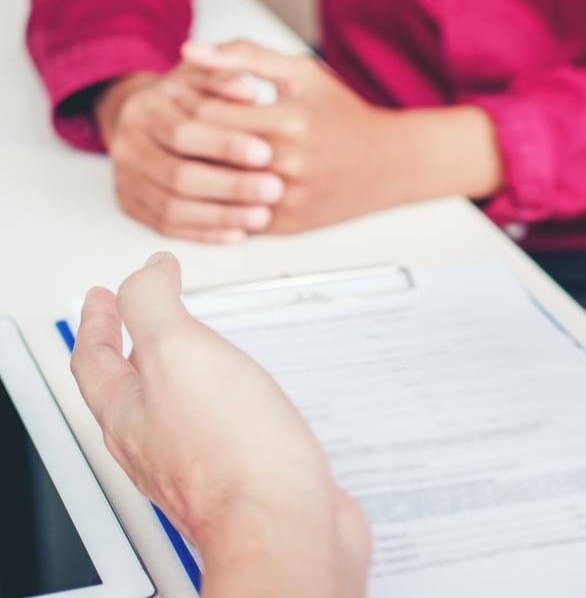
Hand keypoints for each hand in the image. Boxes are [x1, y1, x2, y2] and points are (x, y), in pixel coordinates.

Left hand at [71, 253, 370, 597]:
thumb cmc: (229, 449)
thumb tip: (146, 272)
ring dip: (178, 374)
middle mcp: (157, 443)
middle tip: (137, 320)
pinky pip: (223, 429)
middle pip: (128, 391)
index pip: (94, 360)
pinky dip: (226, 400)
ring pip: (176, 410)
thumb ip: (153, 305)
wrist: (282, 522)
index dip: (96, 321)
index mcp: (129, 414)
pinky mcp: (244, 474)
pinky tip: (250, 398)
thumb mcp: (178, 351)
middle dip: (131, 349)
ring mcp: (199, 463)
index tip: (101, 296)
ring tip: (192, 352)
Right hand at [96, 67, 286, 242]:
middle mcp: (126, 144)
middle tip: (273, 189)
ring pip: (172, 207)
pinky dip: (204, 233)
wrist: (146, 115)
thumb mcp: (205, 76)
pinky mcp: (129, 205)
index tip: (266, 153)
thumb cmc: (187, 95)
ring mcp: (124, 178)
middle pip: (178, 174)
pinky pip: (167, 227)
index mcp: (144, 108)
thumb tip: (249, 93)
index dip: (226, 144)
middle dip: (230, 185)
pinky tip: (238, 232)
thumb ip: (226, 78)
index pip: (185, 131)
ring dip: (221, 215)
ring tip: (262, 215)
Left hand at [181, 41, 503, 232]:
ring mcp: (286, 198)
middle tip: (180, 131)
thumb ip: (245, 55)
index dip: (190, 106)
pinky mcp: (285, 224)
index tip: (189, 102)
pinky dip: (220, 199)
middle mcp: (287, 163)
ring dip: (199, 172)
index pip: (207, 115)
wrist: (390, 163)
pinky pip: (232, 215)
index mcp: (289, 121)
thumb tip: (191, 50)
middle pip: (205, 155)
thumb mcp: (302, 73)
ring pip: (214, 190)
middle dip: (187, 141)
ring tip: (197, 155)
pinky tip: (222, 180)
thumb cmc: (345, 115)